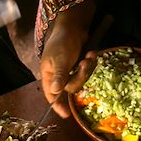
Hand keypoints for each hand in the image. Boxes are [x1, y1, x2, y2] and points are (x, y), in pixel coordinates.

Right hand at [39, 0, 96, 117]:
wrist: (73, 25)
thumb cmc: (62, 41)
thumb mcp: (60, 58)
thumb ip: (59, 75)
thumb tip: (55, 92)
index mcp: (49, 74)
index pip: (51, 94)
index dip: (57, 105)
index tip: (65, 115)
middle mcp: (58, 74)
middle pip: (71, 87)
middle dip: (80, 76)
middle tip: (85, 63)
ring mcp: (69, 70)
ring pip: (81, 79)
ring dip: (87, 68)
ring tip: (90, 55)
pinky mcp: (78, 64)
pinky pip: (86, 71)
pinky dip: (91, 64)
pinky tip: (92, 54)